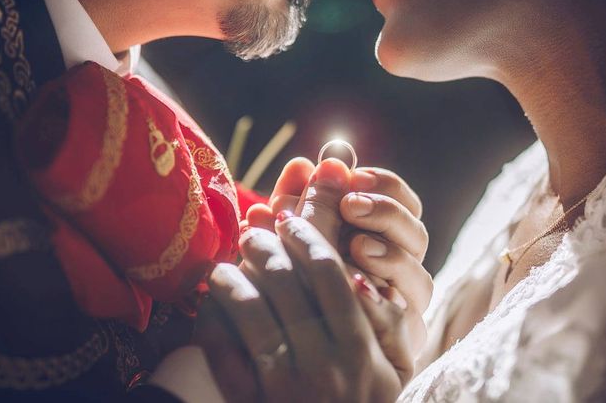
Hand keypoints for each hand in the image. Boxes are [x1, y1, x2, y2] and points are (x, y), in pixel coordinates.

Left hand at [197, 216, 408, 401]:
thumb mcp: (395, 375)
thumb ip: (386, 327)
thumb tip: (360, 278)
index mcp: (361, 348)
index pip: (329, 273)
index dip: (306, 237)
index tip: (290, 220)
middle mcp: (324, 361)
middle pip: (286, 281)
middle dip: (264, 246)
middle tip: (253, 231)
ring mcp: (285, 382)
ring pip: (251, 307)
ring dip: (234, 275)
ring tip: (227, 262)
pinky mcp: (252, 400)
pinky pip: (225, 348)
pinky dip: (213, 317)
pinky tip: (210, 301)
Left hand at [243, 158, 431, 352]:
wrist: (289, 357)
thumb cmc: (293, 286)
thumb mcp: (295, 238)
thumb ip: (304, 201)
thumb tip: (310, 160)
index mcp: (383, 239)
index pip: (404, 202)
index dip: (385, 186)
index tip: (354, 176)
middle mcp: (401, 273)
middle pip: (417, 235)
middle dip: (386, 213)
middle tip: (351, 205)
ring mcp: (405, 309)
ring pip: (421, 278)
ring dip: (390, 257)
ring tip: (356, 247)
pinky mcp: (402, 346)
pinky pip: (406, 322)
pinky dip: (382, 303)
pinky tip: (354, 288)